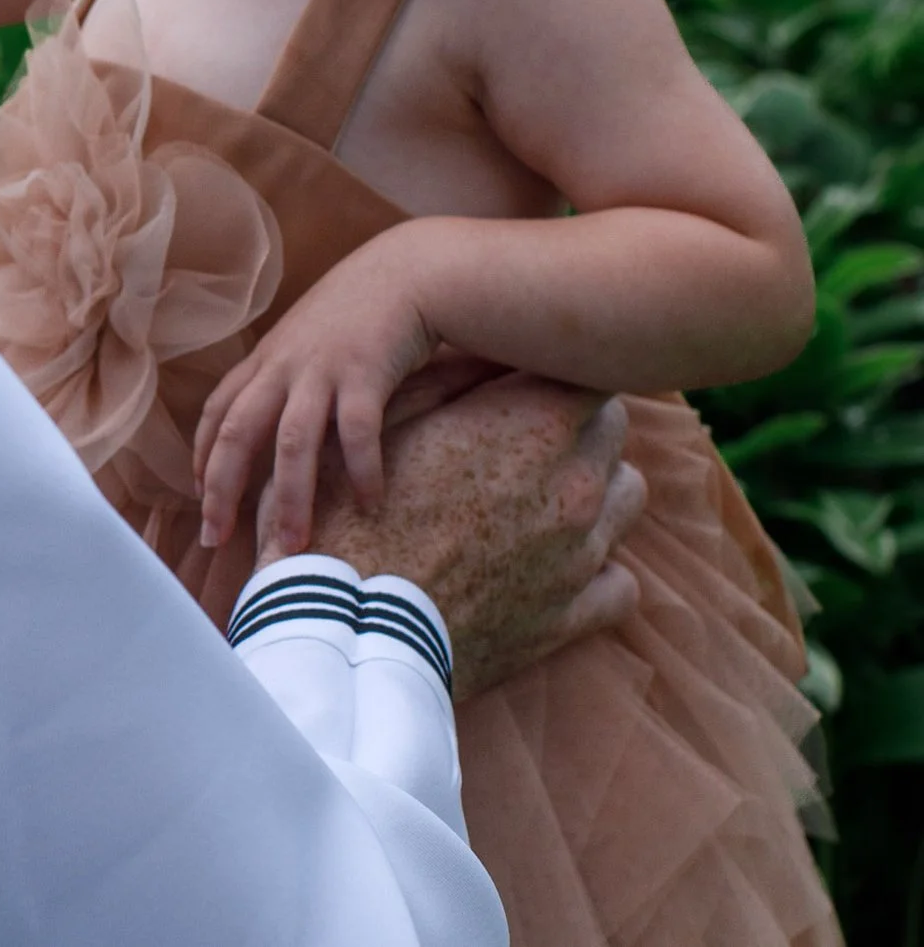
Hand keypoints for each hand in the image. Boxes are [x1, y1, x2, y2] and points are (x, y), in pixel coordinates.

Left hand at [192, 236, 438, 553]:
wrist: (408, 270)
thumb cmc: (358, 311)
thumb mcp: (305, 338)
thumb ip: (284, 374)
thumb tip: (270, 423)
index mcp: (265, 360)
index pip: (218, 412)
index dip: (203, 456)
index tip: (198, 497)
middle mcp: (284, 366)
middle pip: (238, 433)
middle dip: (223, 489)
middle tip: (217, 538)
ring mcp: (322, 370)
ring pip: (293, 443)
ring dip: (290, 498)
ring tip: (291, 545)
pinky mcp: (366, 373)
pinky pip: (358, 432)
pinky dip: (362, 470)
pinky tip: (371, 504)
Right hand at [301, 374, 647, 697]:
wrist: (346, 622)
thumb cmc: (350, 506)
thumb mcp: (386, 419)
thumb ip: (453, 379)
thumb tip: (492, 351)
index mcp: (532, 426)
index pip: (587, 376)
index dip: (553, 376)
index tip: (523, 386)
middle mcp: (575, 485)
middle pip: (612, 431)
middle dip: (576, 426)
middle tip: (522, 438)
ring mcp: (581, 555)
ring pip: (627, 498)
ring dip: (594, 489)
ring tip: (538, 500)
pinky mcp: (572, 617)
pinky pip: (620, 582)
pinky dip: (597, 569)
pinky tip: (553, 563)